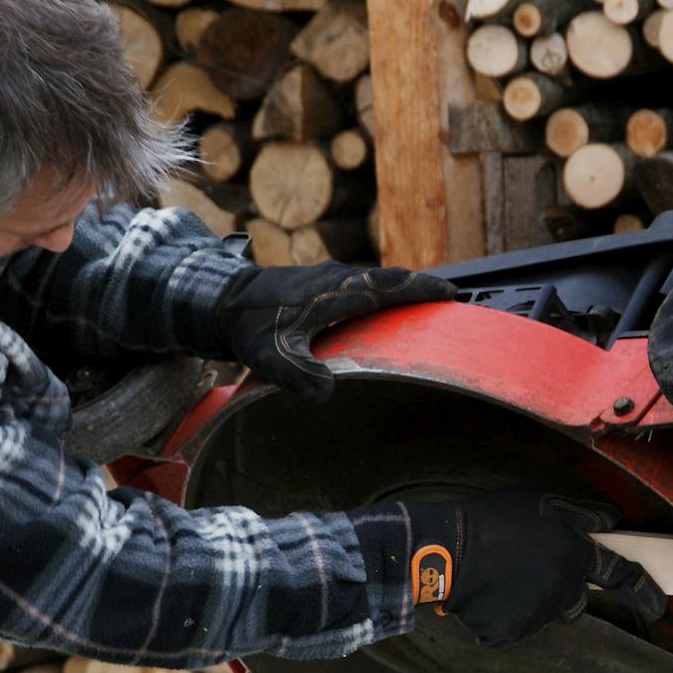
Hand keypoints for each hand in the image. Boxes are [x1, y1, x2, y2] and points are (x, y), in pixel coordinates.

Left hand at [215, 262, 455, 402]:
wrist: (221, 299)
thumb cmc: (250, 326)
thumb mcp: (271, 356)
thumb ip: (298, 375)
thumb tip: (326, 395)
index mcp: (335, 291)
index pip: (389, 286)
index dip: (420, 289)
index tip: (451, 292)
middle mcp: (336, 278)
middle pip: (389, 279)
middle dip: (420, 288)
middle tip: (449, 300)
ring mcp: (328, 277)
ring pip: (375, 280)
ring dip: (400, 290)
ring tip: (423, 306)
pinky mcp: (319, 282)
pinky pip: (360, 285)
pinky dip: (380, 294)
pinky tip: (381, 311)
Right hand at [402, 487, 666, 645]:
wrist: (446, 551)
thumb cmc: (495, 520)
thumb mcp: (542, 502)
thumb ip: (581, 514)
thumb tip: (611, 520)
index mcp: (576, 556)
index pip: (622, 575)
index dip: (644, 590)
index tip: (658, 606)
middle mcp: (563, 591)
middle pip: (576, 601)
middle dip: (563, 589)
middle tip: (531, 568)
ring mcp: (536, 616)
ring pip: (544, 613)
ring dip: (531, 598)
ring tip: (500, 575)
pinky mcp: (510, 633)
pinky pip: (514, 627)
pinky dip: (503, 613)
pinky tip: (486, 592)